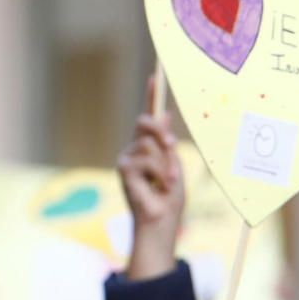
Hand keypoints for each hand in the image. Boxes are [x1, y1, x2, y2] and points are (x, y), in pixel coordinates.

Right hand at [117, 77, 184, 281]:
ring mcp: (127, 157)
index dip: (151, 96)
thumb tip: (165, 115)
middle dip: (160, 131)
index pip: (149, 117)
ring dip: (165, 163)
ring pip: (150, 143)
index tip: (155, 77)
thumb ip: (167, 143)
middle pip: (146, 122)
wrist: (162, 221)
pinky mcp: (124, 167)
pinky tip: (158, 186)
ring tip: (167, 182)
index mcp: (149, 147)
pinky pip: (146, 158)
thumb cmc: (170, 198)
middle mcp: (135, 148)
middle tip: (171, 147)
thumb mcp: (174, 165)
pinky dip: (159, 172)